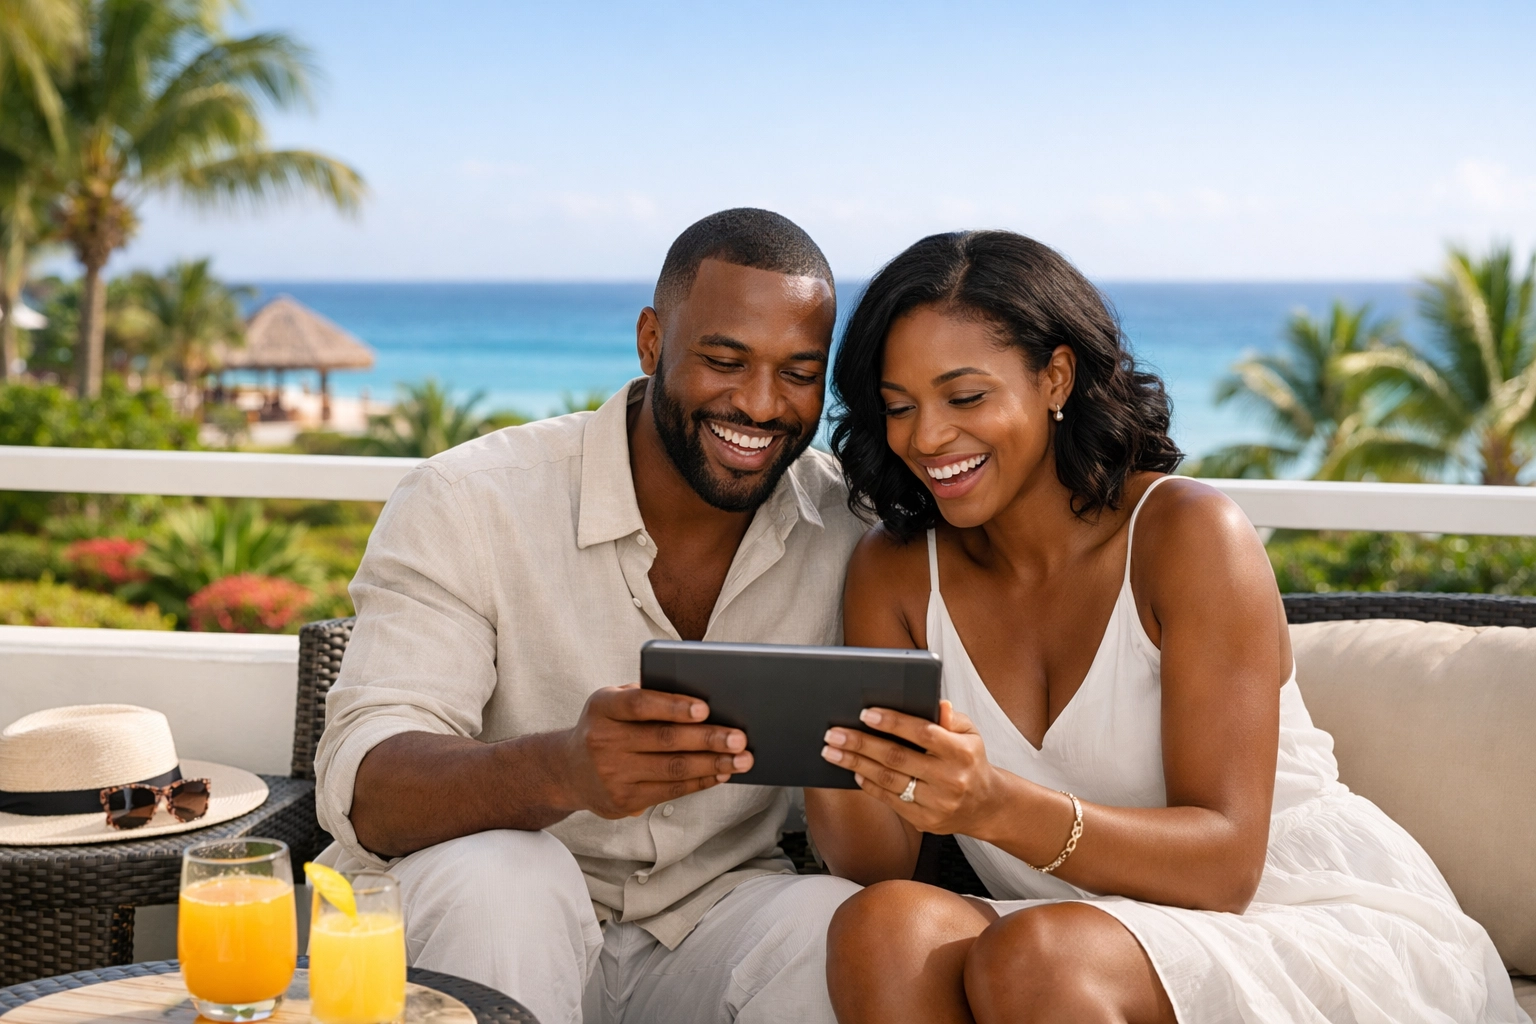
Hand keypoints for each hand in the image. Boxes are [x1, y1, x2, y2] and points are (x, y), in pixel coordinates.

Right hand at [560, 684, 753, 818]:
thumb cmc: (607, 726)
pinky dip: (700, 781)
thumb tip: (704, 703)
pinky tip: (721, 773)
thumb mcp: (613, 703)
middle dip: (708, 739)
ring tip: (742, 759)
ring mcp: (612, 774)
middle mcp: (602, 741)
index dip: (673, 706)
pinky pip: (670, 790)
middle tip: (739, 737)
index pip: (639, 704)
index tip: (705, 708)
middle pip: (664, 740)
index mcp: (602, 707)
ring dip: (713, 764)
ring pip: (672, 769)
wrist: (568, 771)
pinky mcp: (622, 801)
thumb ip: (648, 696)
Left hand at [820, 700, 1000, 837]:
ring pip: (888, 780)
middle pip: (897, 758)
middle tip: (834, 733)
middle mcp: (950, 779)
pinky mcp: (926, 821)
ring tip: (832, 751)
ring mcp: (938, 803)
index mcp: (962, 752)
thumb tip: (936, 704)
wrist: (985, 805)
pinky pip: (890, 800)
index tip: (865, 714)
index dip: (893, 722)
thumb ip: (952, 718)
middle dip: (860, 743)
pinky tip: (854, 772)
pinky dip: (868, 785)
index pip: (923, 733)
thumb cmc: (970, 760)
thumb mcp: (970, 734)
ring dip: (855, 764)